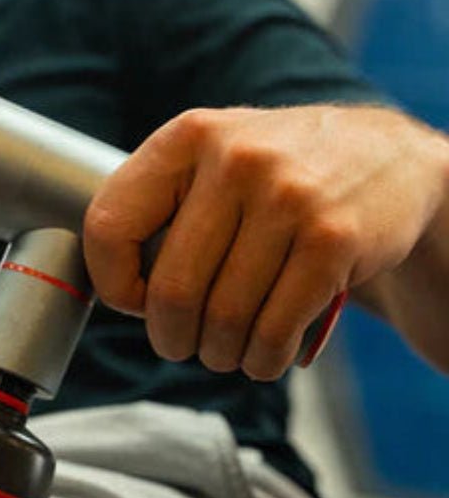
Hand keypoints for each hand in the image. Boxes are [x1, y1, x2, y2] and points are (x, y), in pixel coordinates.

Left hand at [84, 105, 448, 379]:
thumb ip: (162, 208)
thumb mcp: (214, 160)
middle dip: (171, 338)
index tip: (136, 302)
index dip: (113, 284)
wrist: (390, 161)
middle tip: (182, 345)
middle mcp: (235, 160)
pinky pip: (274, 331)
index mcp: (187, 137)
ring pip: (224, 319)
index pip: (108, 227)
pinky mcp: (334, 239)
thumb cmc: (280, 177)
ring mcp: (289, 197)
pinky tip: (264, 356)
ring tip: (227, 350)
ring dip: (220, 354)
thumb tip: (112, 287)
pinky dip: (262, 360)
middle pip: (171, 291)